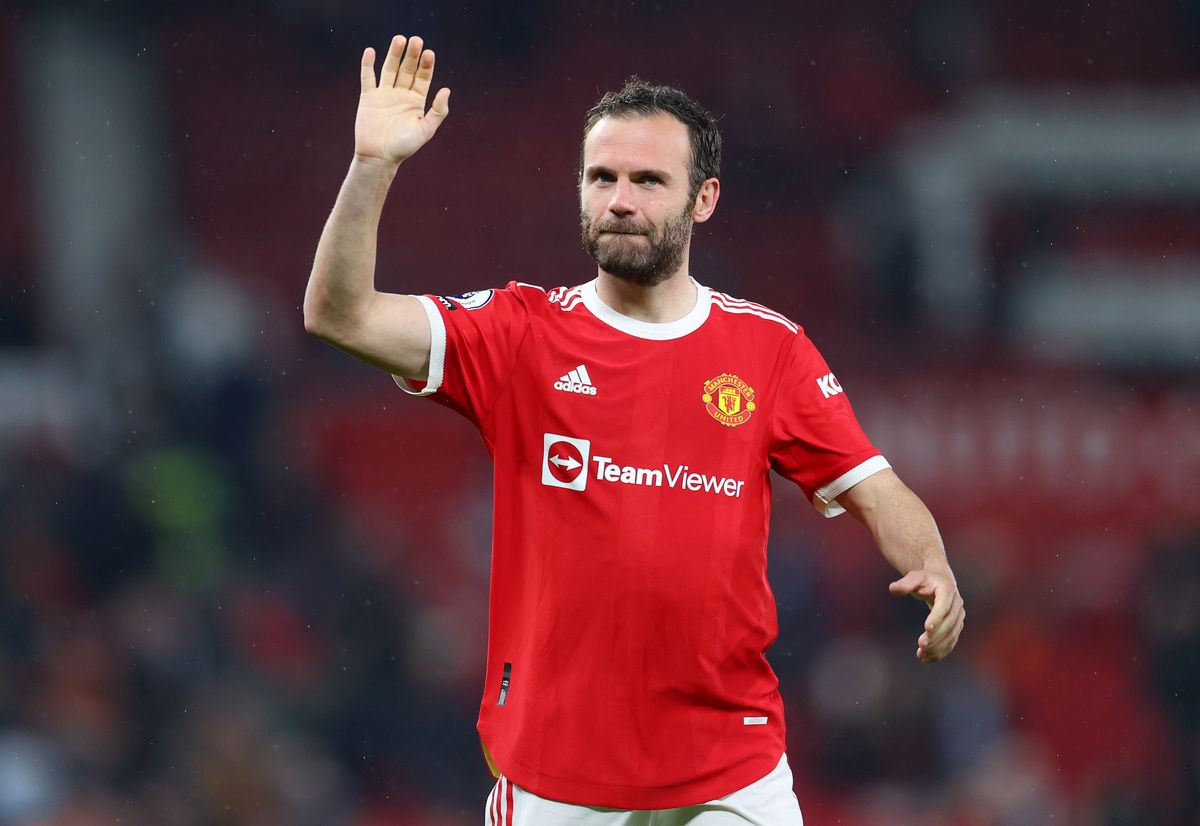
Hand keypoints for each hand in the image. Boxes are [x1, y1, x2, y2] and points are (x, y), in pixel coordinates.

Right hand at [355, 35, 450, 167]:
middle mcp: (401, 94)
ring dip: (394, 54)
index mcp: (416, 101)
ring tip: (399, 39)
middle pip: (407, 69)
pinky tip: (371, 51)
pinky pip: (367, 78)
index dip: (426, 65)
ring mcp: (384, 94)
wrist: (379, 158)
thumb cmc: (404, 147)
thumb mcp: (426, 130)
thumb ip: (437, 111)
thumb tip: (447, 90)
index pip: (423, 78)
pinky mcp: (368, 97)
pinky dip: (368, 65)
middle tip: (416, 40)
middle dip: (412, 55)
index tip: (429, 53)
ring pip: (389, 69)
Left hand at [889, 569, 963, 662]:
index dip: (936, 617)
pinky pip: (951, 642)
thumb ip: (905, 583)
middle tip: (921, 645)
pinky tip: (927, 658)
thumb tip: (893, 588)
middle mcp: (957, 605)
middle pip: (949, 623)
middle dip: (936, 636)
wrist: (940, 581)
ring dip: (938, 647)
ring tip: (922, 655)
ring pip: (952, 635)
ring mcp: (959, 617)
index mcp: (948, 591)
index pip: (943, 606)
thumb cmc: (925, 579)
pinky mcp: (956, 627)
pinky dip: (941, 652)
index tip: (927, 628)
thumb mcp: (915, 577)